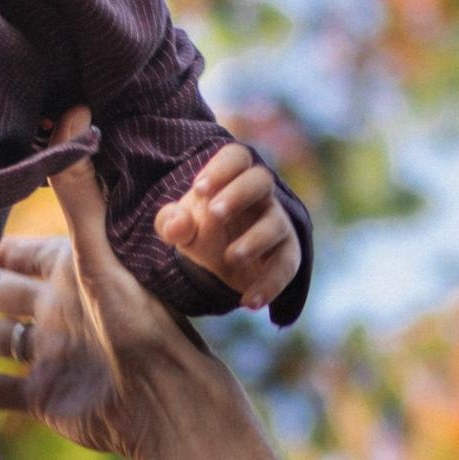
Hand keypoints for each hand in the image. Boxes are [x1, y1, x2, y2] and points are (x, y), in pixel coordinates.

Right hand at [0, 110, 204, 459]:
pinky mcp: (43, 397)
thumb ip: (80, 193)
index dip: (3, 248)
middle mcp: (59, 314)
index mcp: (73, 276)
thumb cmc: (137, 322)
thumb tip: (74, 114)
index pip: (28, 255)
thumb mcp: (98, 253)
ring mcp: (50, 357)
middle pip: (6, 296)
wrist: (161, 402)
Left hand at [155, 141, 301, 310]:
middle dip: (238, 193)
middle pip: (260, 180)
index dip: (221, 168)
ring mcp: (276, 224)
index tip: (200, 188)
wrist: (222, 264)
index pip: (236, 157)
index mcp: (233, 178)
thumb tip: (177, 225)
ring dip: (254, 239)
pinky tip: (249, 302)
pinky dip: (269, 285)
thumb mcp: (181, 228)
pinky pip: (286, 266)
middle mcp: (260, 196)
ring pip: (275, 223)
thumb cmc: (202, 231)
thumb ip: (172, 223)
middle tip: (214, 213)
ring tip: (230, 257)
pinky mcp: (287, 255)